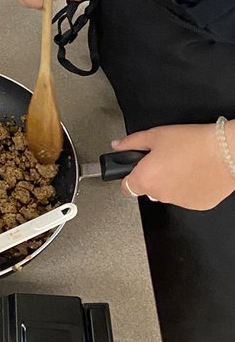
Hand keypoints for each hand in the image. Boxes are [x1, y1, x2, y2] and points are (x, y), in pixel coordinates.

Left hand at [114, 124, 234, 210]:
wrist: (228, 152)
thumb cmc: (193, 143)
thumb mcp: (156, 135)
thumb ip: (131, 142)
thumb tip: (118, 146)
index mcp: (146, 179)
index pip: (126, 188)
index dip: (128, 177)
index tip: (134, 170)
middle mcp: (160, 196)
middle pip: (148, 189)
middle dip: (153, 176)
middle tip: (165, 159)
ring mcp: (180, 203)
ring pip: (168, 194)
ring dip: (171, 182)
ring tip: (184, 163)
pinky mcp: (198, 206)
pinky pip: (186, 197)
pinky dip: (188, 188)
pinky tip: (196, 173)